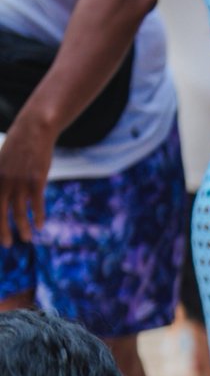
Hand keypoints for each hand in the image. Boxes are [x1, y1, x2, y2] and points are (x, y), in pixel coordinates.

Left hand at [0, 106, 54, 246]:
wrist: (34, 130)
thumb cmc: (18, 147)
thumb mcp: (2, 161)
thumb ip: (1, 179)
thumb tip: (4, 196)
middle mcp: (5, 181)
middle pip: (1, 212)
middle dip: (3, 230)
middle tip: (7, 244)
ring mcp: (20, 181)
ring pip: (20, 211)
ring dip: (23, 227)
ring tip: (26, 238)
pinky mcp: (37, 180)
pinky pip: (37, 203)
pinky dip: (38, 216)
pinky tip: (40, 225)